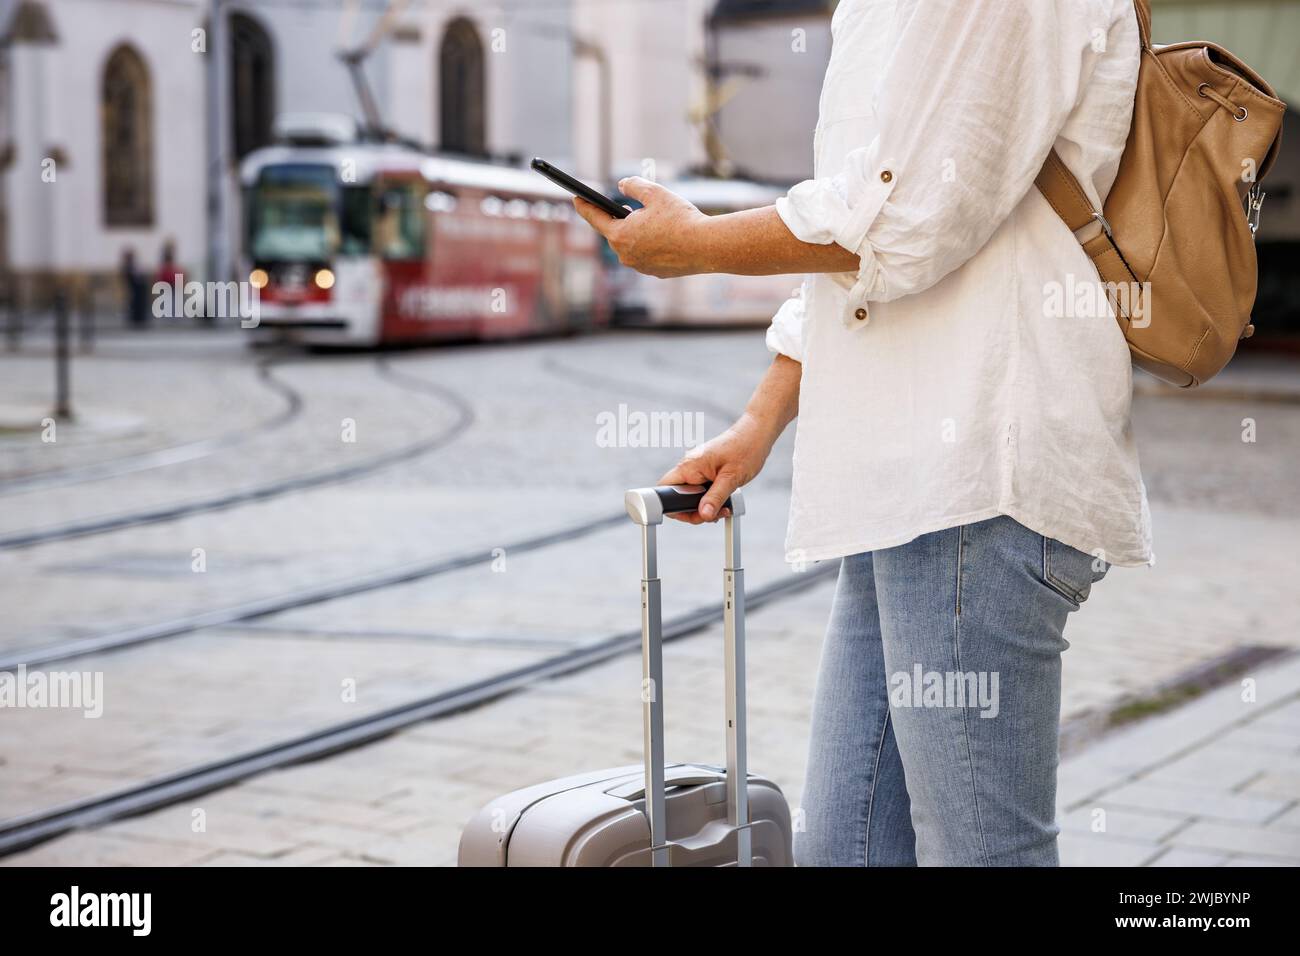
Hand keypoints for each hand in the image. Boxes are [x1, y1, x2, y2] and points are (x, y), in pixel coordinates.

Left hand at [572, 177, 710, 278]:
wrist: (706, 246)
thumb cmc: (680, 218)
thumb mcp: (654, 193)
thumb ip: (633, 186)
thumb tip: (623, 185)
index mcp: (619, 235)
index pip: (595, 218)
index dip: (584, 206)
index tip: (576, 198)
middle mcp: (625, 255)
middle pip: (614, 233)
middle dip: (617, 219)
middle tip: (621, 207)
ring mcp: (639, 267)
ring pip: (631, 246)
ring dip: (634, 233)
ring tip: (642, 220)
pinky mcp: (655, 273)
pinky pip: (647, 255)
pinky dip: (650, 245)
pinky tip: (659, 236)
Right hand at [657, 414, 778, 523]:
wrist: (757, 432)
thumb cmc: (746, 448)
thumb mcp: (731, 478)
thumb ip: (715, 498)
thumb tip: (703, 515)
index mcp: (689, 466)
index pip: (665, 489)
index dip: (673, 506)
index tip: (692, 514)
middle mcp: (689, 466)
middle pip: (678, 496)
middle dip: (694, 510)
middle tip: (714, 514)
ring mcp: (698, 468)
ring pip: (691, 495)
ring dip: (706, 506)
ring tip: (725, 507)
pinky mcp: (706, 470)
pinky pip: (701, 489)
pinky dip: (711, 498)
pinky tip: (725, 500)